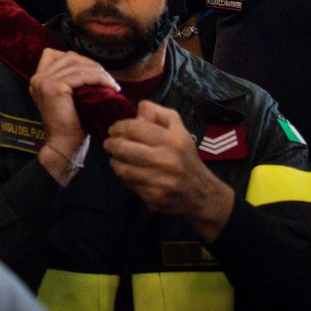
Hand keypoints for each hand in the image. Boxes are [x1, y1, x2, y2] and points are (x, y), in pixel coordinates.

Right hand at [28, 48, 117, 168]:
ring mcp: (44, 81)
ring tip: (111, 82)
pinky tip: (109, 85)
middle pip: (69, 57)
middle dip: (91, 65)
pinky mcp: (54, 87)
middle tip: (108, 77)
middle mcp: (38, 78)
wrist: (63, 145)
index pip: (56, 54)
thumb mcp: (66, 97)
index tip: (94, 71)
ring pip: (77, 65)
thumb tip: (90, 66)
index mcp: (38, 79)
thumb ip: (68, 80)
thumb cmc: (69, 125)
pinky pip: (81, 76)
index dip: (77, 59)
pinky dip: (98, 78)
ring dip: (98, 72)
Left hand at [103, 102, 238, 242]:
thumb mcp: (178, 128)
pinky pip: (130, 184)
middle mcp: (166, 160)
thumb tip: (137, 113)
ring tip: (116, 158)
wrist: (201, 192)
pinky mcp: (154, 198)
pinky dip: (125, 177)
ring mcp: (159, 182)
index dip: (118, 127)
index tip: (113, 130)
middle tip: (109, 143)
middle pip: (123, 148)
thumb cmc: (185, 156)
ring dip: (115, 161)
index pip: (133, 128)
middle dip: (111, 144)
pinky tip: (129, 172)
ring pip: (123, 168)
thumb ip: (157, 113)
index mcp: (172, 140)